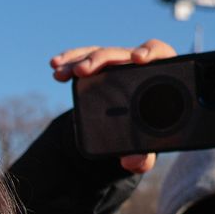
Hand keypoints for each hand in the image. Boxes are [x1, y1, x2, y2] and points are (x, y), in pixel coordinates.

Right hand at [47, 40, 176, 172]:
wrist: (133, 126)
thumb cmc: (147, 131)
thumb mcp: (147, 146)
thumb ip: (144, 156)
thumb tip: (132, 161)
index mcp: (158, 75)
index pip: (158, 54)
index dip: (149, 52)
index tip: (138, 59)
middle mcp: (137, 64)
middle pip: (121, 53)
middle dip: (101, 59)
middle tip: (84, 72)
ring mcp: (117, 63)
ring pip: (99, 54)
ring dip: (79, 61)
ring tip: (61, 71)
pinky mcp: (100, 66)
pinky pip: (85, 59)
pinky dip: (70, 62)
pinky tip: (56, 67)